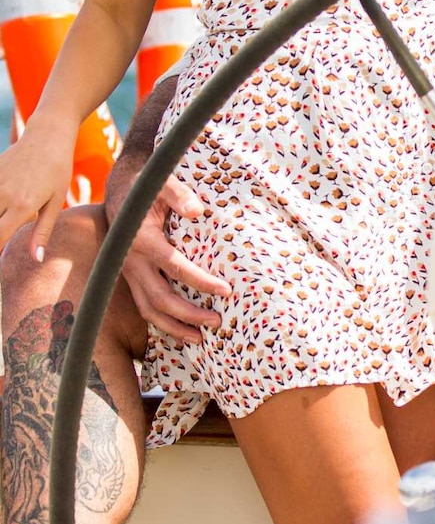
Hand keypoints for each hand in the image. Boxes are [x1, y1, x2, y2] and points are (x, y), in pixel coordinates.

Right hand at [0, 118, 76, 259]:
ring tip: (10, 213)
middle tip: (9, 228)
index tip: (1, 260)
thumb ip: (42, 232)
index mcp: (23, 206)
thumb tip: (35, 259)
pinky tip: (8, 200)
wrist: (48, 135)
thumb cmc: (58, 169)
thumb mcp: (55, 201)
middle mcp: (3, 194)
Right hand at [108, 171, 231, 344]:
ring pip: (148, 309)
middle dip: (188, 315)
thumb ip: (180, 196)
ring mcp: (128, 273)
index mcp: (143, 240)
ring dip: (173, 327)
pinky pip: (143, 306)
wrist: (120, 192)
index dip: (201, 281)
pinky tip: (180, 332)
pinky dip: (161, 322)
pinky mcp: (130, 278)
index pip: (176, 267)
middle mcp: (132, 262)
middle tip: (217, 322)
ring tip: (199, 339)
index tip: (225, 290)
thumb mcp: (163, 185)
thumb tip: (197, 211)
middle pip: (160, 299)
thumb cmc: (147, 189)